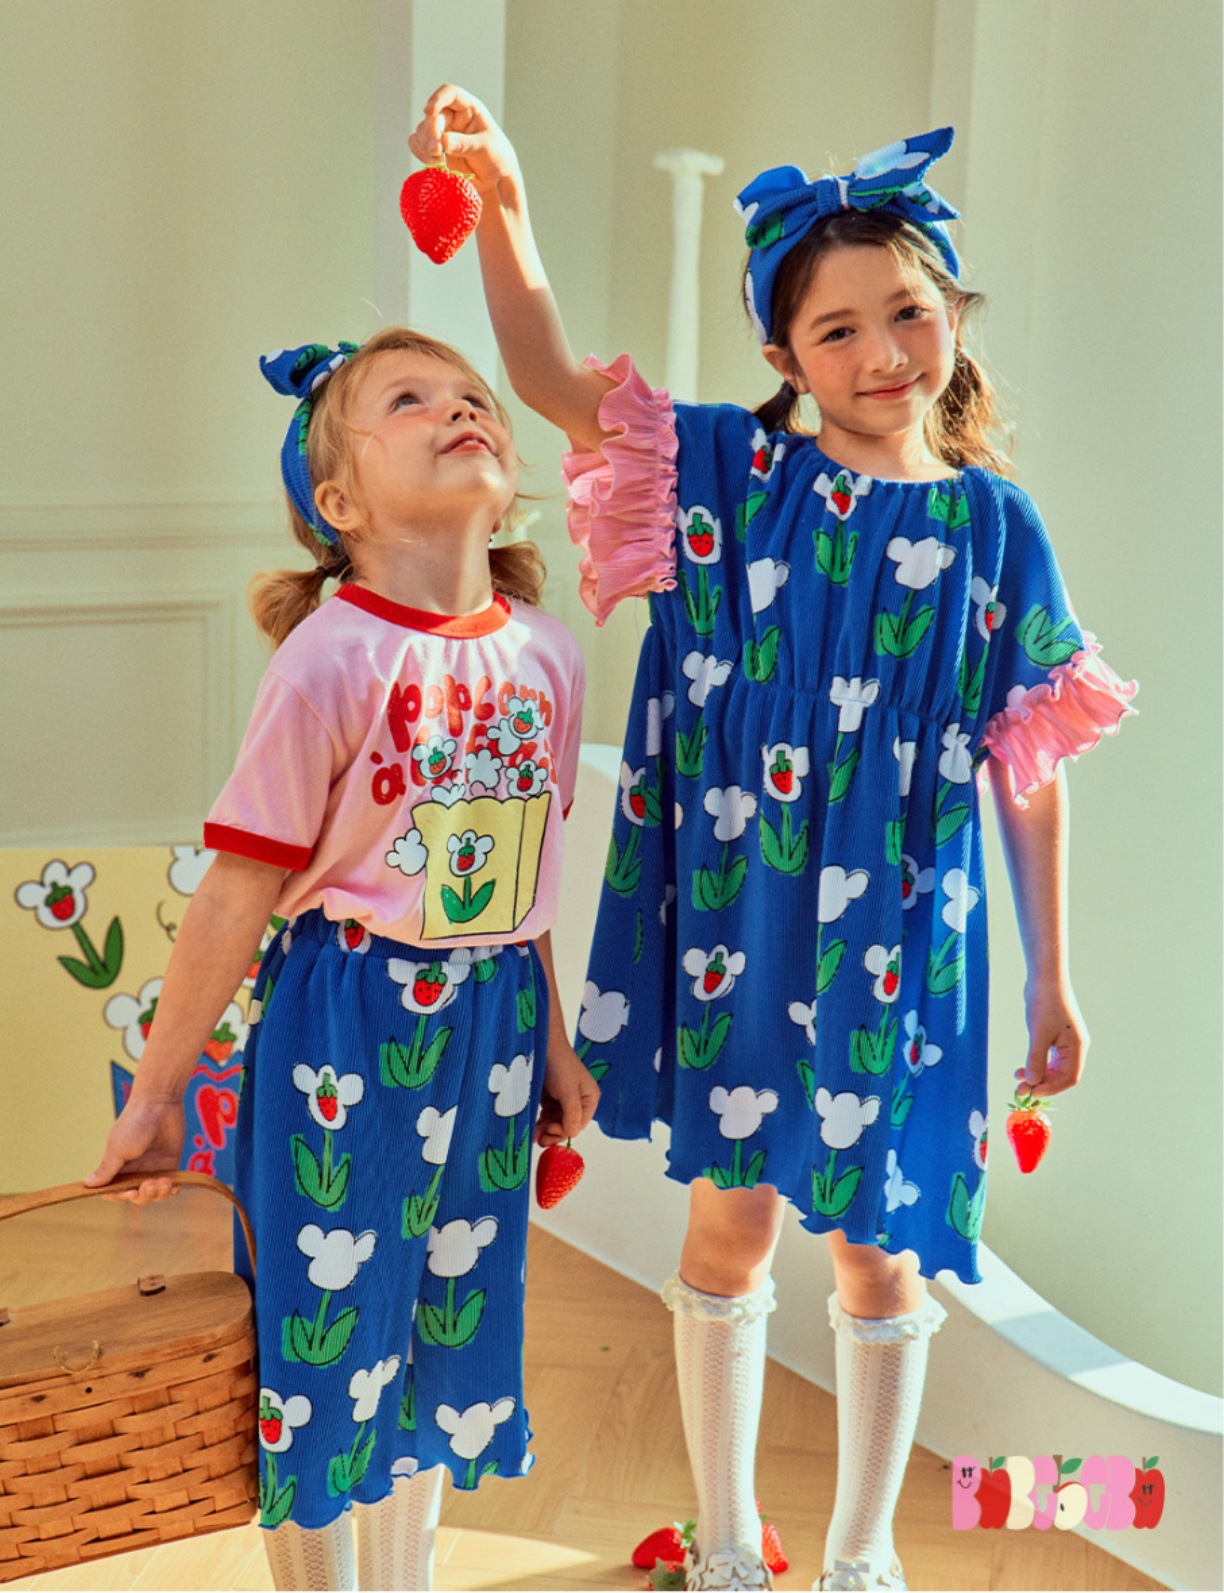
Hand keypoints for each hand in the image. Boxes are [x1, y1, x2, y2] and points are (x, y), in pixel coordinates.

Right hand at [83, 1095, 185, 1203]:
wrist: (160, 1103)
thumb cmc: (134, 1124)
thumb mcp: (118, 1148)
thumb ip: (107, 1169)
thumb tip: (86, 1185)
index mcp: (117, 1167)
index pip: (114, 1191)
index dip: (120, 1196)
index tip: (129, 1191)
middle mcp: (134, 1170)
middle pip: (136, 1196)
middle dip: (143, 1195)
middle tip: (149, 1183)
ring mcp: (152, 1168)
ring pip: (153, 1194)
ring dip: (158, 1193)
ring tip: (164, 1181)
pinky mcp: (169, 1164)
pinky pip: (169, 1185)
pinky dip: (171, 1191)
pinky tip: (174, 1187)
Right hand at [408, 83, 521, 198]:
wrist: (496, 181)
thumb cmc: (498, 159)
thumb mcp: (485, 149)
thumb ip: (464, 144)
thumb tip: (444, 141)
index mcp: (469, 109)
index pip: (451, 94)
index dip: (438, 98)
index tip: (429, 111)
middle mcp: (454, 117)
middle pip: (433, 115)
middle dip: (431, 132)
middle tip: (436, 151)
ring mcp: (443, 133)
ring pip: (423, 129)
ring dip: (425, 144)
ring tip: (437, 161)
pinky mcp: (436, 150)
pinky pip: (418, 144)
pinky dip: (420, 152)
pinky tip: (432, 163)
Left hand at [535, 1040, 599, 1146]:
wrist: (542, 1044)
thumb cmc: (559, 1063)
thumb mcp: (567, 1090)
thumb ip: (572, 1113)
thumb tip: (572, 1133)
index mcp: (589, 1099)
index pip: (578, 1124)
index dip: (564, 1130)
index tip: (549, 1130)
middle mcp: (579, 1102)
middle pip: (567, 1126)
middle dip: (553, 1133)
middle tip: (538, 1139)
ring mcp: (564, 1101)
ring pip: (556, 1123)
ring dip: (545, 1130)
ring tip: (533, 1134)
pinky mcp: (551, 1099)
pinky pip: (547, 1117)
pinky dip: (541, 1123)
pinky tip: (533, 1127)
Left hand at [1016, 981, 1088, 1097]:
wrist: (1044, 978)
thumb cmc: (1045, 1003)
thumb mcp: (1038, 1034)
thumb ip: (1035, 1059)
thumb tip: (1032, 1082)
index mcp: (1077, 1047)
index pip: (1069, 1078)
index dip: (1051, 1088)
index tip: (1032, 1092)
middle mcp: (1075, 1047)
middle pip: (1061, 1075)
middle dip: (1041, 1083)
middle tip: (1019, 1089)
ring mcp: (1065, 1042)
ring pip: (1053, 1068)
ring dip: (1036, 1074)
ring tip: (1017, 1076)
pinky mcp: (1055, 1036)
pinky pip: (1048, 1058)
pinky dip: (1036, 1063)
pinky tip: (1023, 1066)